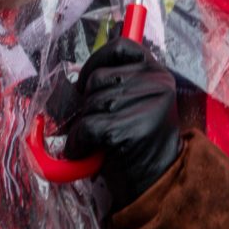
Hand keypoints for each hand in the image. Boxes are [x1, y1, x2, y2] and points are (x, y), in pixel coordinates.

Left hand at [63, 37, 180, 209]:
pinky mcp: (136, 130)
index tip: (84, 82)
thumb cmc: (135, 139)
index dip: (95, 61)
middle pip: (98, 79)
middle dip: (87, 103)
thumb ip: (113, 83)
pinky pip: (89, 127)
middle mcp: (158, 84)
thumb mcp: (132, 102)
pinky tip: (84, 151)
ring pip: (92, 103)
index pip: (120, 48)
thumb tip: (70, 82)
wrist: (156, 180)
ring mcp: (149, 106)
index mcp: (157, 72)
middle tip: (96, 122)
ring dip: (83, 125)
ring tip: (96, 140)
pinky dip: (78, 142)